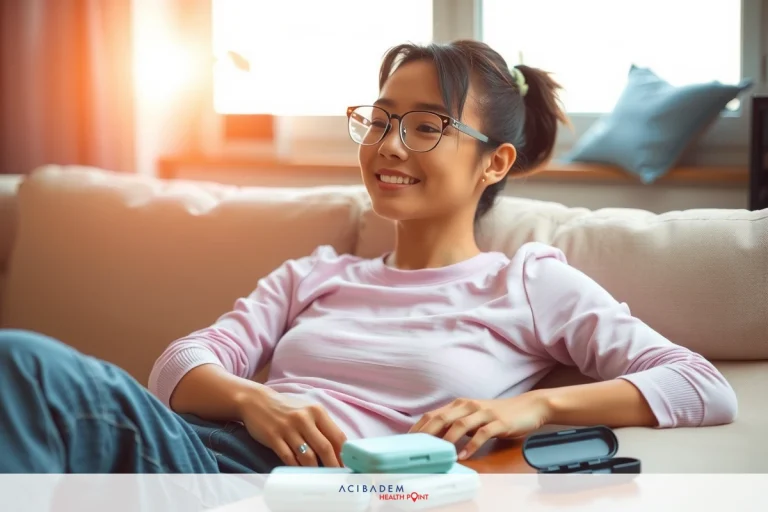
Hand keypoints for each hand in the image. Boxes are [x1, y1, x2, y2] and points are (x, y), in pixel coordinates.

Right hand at [236, 386, 346, 466]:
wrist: (256, 401)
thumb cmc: (286, 409)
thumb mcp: (307, 410)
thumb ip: (322, 427)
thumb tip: (338, 450)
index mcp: (317, 411)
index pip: (337, 436)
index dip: (343, 454)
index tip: (346, 466)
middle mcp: (304, 418)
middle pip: (325, 448)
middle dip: (332, 466)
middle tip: (335, 477)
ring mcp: (288, 428)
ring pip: (308, 456)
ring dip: (315, 469)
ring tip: (318, 477)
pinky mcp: (273, 437)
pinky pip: (289, 458)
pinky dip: (296, 467)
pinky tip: (300, 472)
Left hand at [408, 392, 550, 459]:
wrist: (529, 406)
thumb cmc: (498, 415)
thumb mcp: (474, 417)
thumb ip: (456, 424)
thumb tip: (436, 439)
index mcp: (459, 404)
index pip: (433, 415)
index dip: (418, 427)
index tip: (406, 442)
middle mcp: (468, 406)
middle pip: (441, 418)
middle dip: (426, 434)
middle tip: (416, 449)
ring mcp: (483, 413)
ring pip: (459, 425)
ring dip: (447, 440)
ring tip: (439, 454)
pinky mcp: (498, 422)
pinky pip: (482, 434)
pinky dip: (471, 446)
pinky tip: (464, 456)